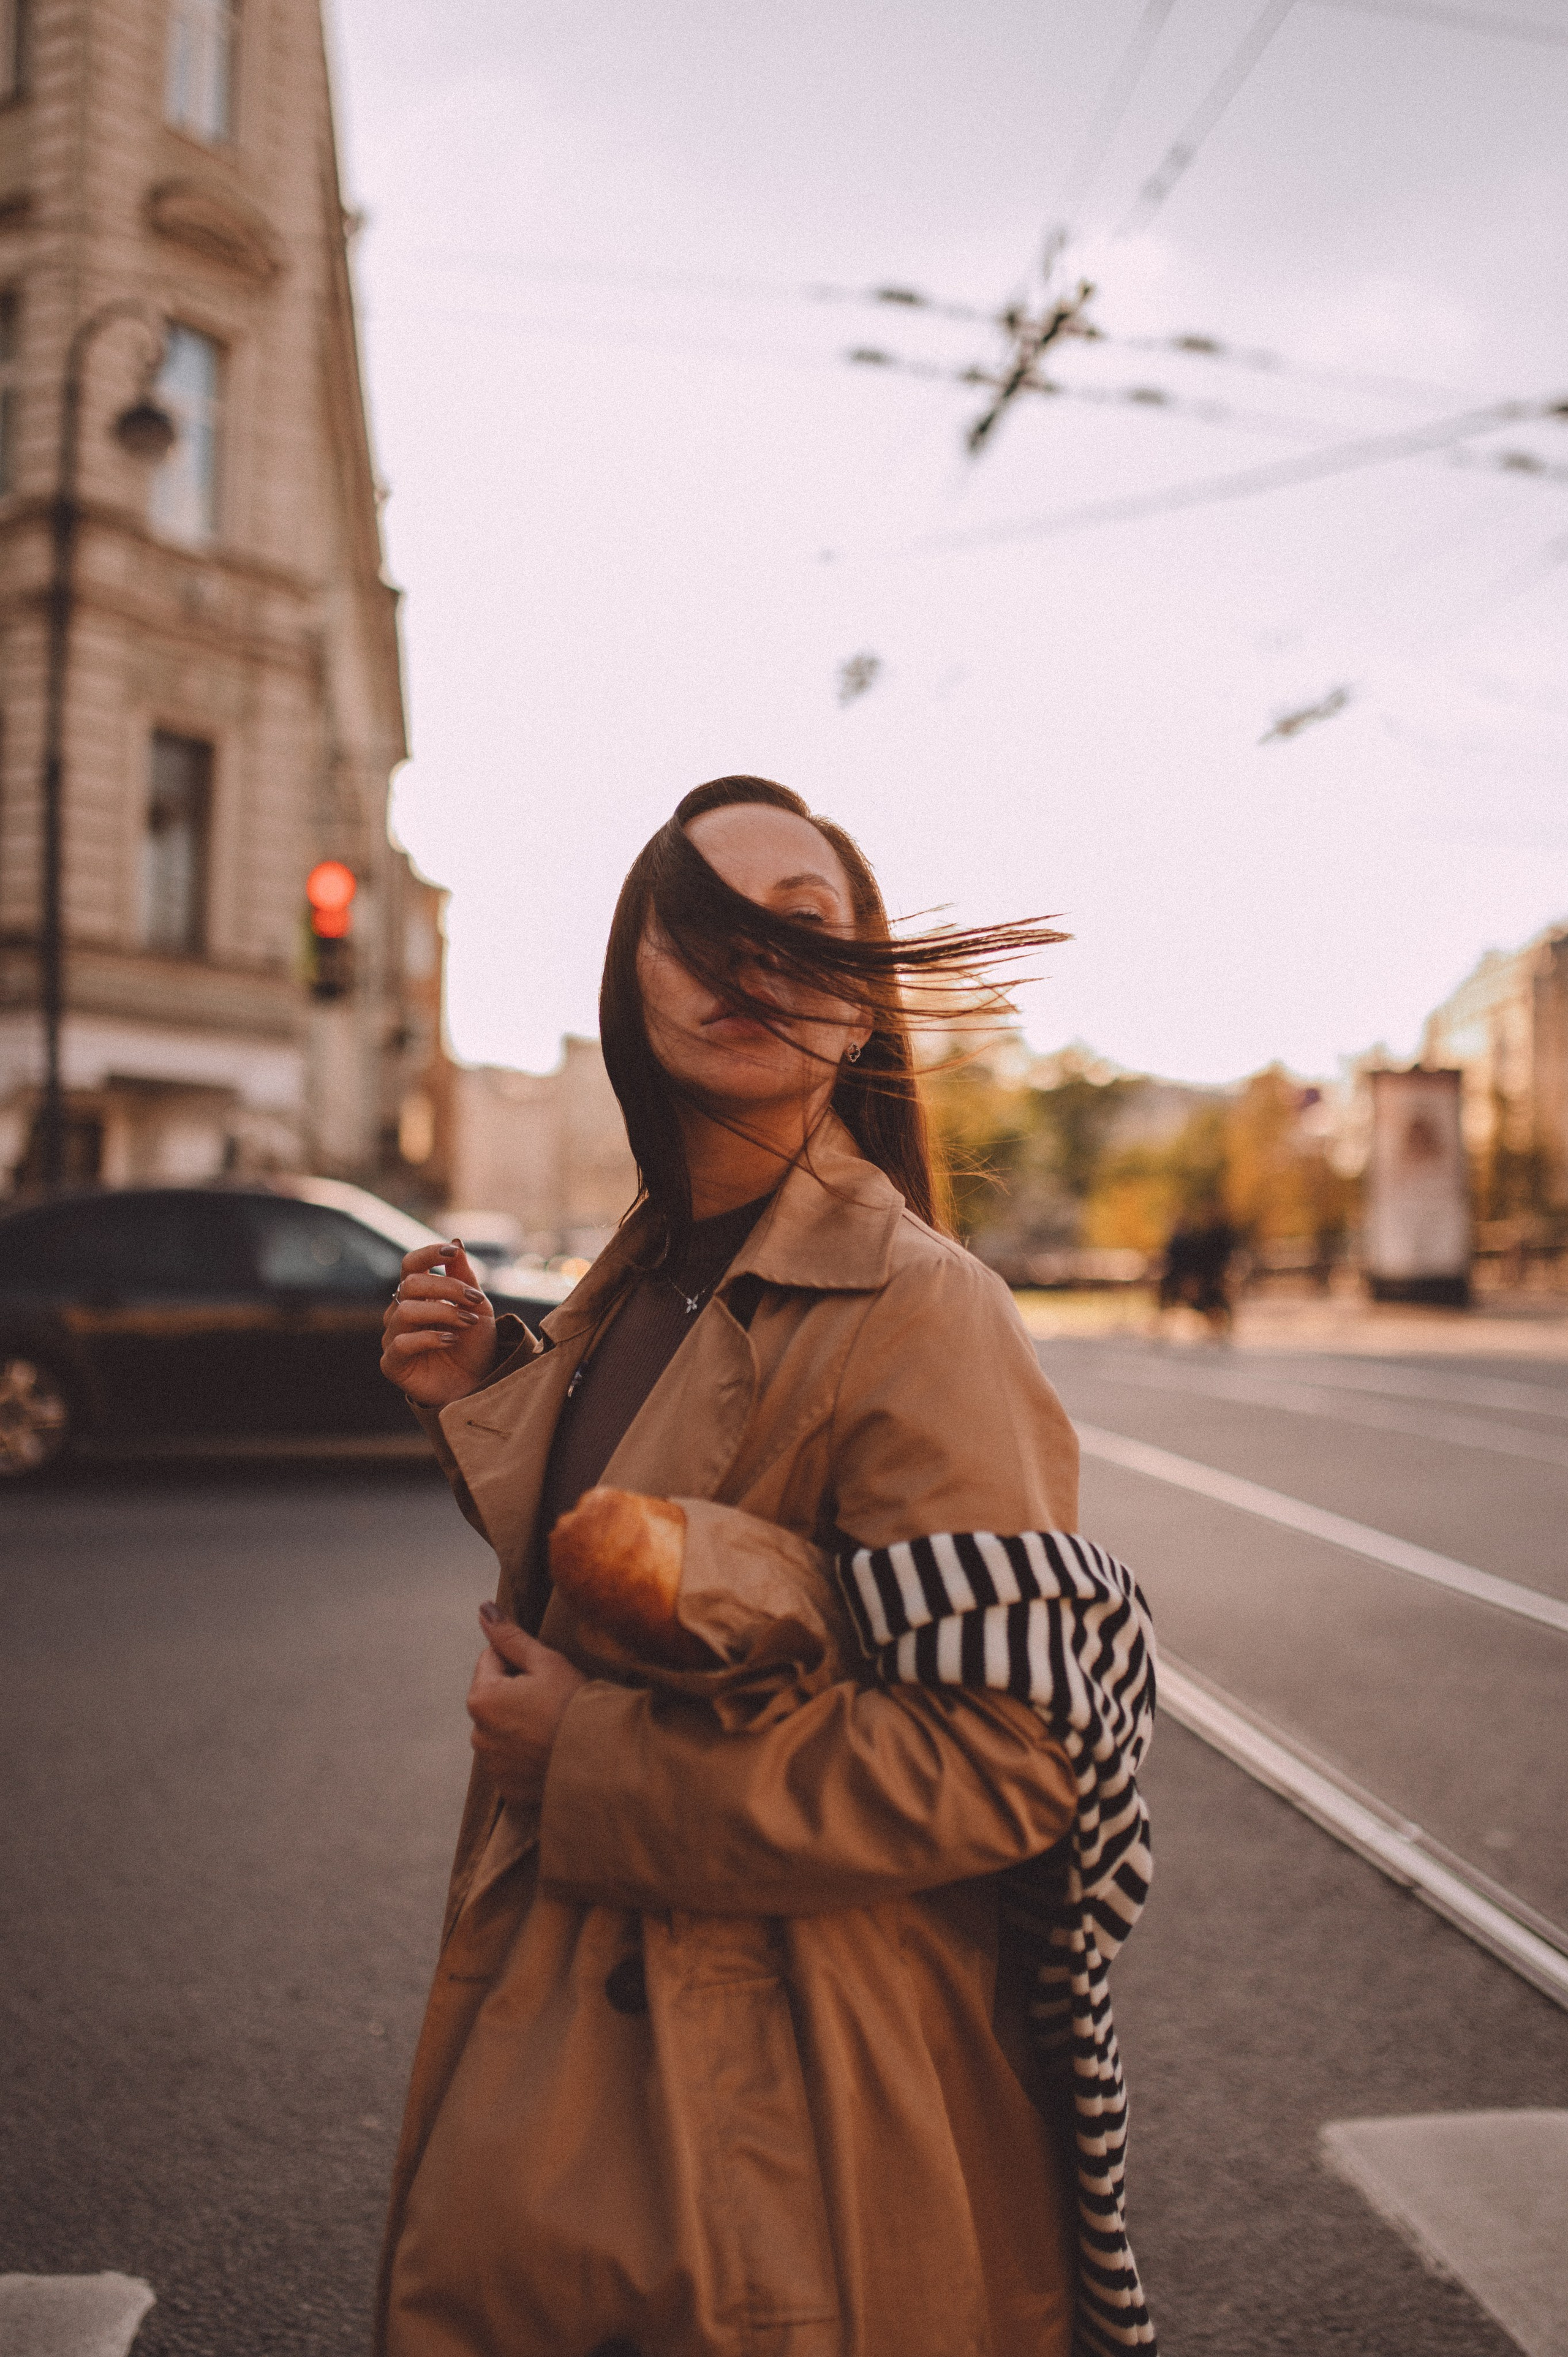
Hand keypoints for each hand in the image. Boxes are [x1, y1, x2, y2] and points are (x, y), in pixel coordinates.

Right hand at [380, 1240, 497, 1407]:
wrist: (477, 1383)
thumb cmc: (474, 1344)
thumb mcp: (477, 1307)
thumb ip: (464, 1277)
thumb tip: (456, 1243)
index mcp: (418, 1294)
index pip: (410, 1264)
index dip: (427, 1254)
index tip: (452, 1252)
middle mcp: (400, 1312)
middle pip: (411, 1284)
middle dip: (447, 1288)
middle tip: (475, 1301)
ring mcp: (393, 1337)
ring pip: (406, 1311)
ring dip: (444, 1313)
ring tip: (467, 1323)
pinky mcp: (392, 1363)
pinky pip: (402, 1343)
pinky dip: (430, 1338)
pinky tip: (451, 1341)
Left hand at [467, 1606, 587, 1809]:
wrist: (602, 1762)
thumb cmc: (575, 1705)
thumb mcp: (546, 1662)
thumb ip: (510, 1636)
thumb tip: (484, 1609)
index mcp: (481, 1699)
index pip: (491, 1660)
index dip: (520, 1661)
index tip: (546, 1674)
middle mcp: (478, 1734)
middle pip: (495, 1697)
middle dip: (516, 1693)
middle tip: (554, 1700)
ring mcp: (493, 1765)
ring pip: (503, 1729)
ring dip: (520, 1724)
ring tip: (555, 1727)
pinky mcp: (509, 1788)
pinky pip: (513, 1761)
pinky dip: (527, 1754)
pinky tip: (553, 1751)